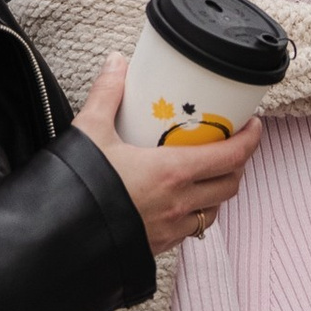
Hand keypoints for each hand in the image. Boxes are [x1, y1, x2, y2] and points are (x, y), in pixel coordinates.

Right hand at [69, 57, 262, 249]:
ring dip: (219, 191)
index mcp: (172, 172)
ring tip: (209, 172)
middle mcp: (179, 203)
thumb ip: (107, 94)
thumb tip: (116, 63)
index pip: (231, 156)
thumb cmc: (77, 187)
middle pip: (230, 183)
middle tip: (232, 144)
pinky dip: (197, 212)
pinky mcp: (157, 246)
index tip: (254, 125)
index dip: (251, 139)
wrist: (56, 238)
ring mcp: (170, 229)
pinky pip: (192, 229)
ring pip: (214, 210)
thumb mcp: (90, 131)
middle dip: (238, 163)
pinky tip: (181, 200)